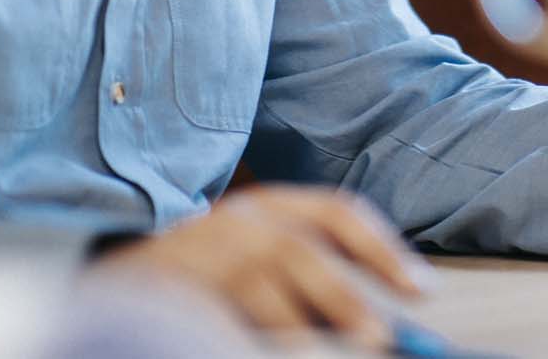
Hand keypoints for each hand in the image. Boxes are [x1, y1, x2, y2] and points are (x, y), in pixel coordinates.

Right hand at [88, 183, 434, 347]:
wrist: (126, 268)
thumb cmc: (215, 265)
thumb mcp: (266, 249)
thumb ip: (314, 272)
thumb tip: (377, 323)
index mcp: (274, 203)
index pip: (338, 213)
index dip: (382, 249)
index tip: (421, 290)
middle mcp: (241, 218)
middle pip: (301, 251)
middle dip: (343, 296)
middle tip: (380, 335)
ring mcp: (206, 251)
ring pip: (262, 285)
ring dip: (301, 322)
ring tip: (333, 349)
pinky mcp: (176, 285)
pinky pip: (223, 316)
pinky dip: (250, 335)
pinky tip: (267, 347)